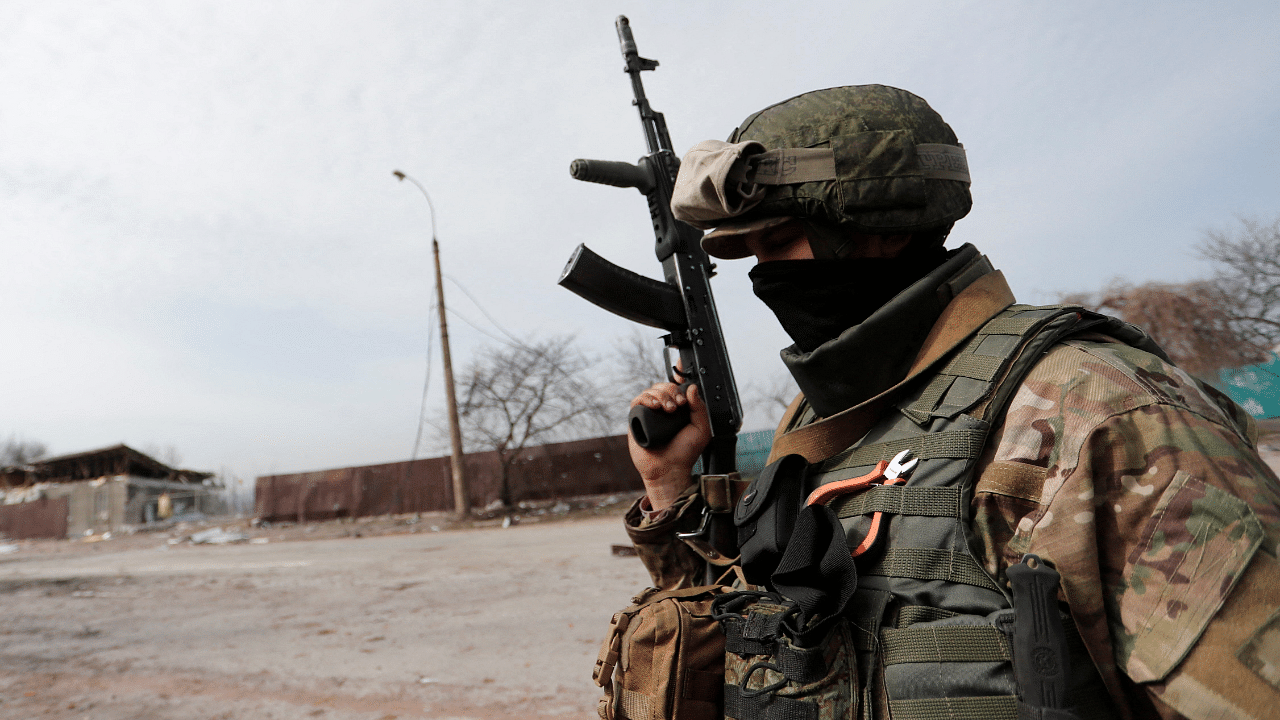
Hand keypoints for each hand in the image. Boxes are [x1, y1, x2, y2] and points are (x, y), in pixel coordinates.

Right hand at [627, 382, 710, 511]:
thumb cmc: (685, 452)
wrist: (669, 469)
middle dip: (672, 390)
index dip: (679, 372)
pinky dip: (646, 399)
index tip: (682, 364)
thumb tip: (691, 388)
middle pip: (665, 385)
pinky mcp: (637, 418)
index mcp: (680, 407)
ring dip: (662, 395)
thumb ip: (700, 408)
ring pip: (652, 390)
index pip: (678, 385)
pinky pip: (638, 401)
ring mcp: (650, 412)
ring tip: (669, 409)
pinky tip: (655, 407)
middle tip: (680, 404)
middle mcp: (664, 407)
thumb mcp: (701, 429)